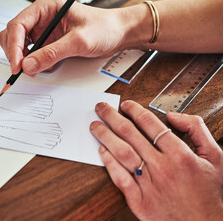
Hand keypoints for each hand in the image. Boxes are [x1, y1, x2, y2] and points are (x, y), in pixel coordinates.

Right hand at [0, 0, 125, 75]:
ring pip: (20, 47)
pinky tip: (46, 66)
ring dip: (24, 60)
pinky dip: (35, 64)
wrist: (118, 34)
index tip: (17, 65)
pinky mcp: (48, 44)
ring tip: (37, 69)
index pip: (18, 25)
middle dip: (16, 54)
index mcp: (45, 7)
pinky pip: (32, 55)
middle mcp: (41, 18)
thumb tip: (29, 65)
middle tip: (24, 70)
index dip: (14, 46)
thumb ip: (52, 53)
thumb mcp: (79, 41)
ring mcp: (43, 32)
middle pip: (13, 36)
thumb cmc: (104, 27)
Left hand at [90, 100, 222, 220]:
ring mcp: (149, 185)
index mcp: (180, 154)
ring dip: (105, 136)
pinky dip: (109, 163)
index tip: (125, 105)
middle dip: (112, 117)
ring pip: (122, 154)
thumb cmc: (209, 194)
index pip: (150, 124)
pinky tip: (102, 151)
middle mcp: (162, 167)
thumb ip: (197, 130)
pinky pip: (120, 178)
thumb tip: (173, 116)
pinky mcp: (139, 202)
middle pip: (130, 135)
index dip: (134, 110)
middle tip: (101, 108)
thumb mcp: (215, 157)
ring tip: (95, 126)